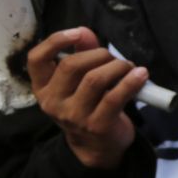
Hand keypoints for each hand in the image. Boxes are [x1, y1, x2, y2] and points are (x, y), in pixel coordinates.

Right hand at [25, 28, 143, 170]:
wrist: (97, 145)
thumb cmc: (88, 105)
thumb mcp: (79, 81)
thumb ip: (80, 53)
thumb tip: (85, 31)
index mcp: (43, 87)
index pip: (35, 59)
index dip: (55, 41)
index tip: (78, 33)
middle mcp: (53, 102)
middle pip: (71, 66)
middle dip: (98, 54)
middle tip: (114, 58)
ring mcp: (74, 115)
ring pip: (94, 79)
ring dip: (117, 66)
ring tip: (128, 67)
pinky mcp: (97, 125)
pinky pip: (115, 97)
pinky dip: (131, 81)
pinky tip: (141, 75)